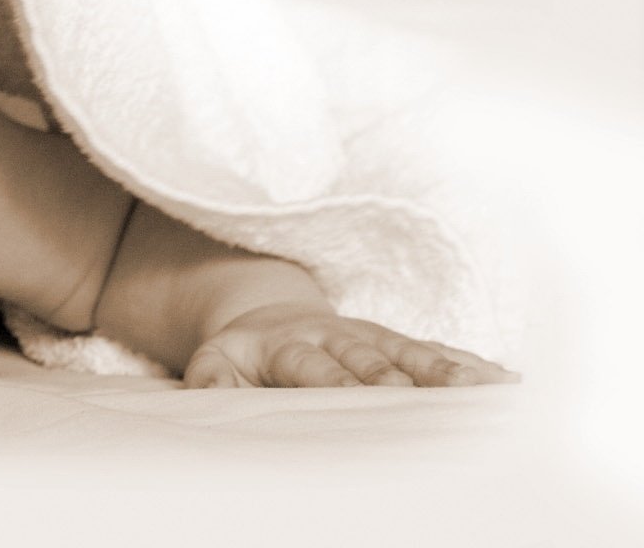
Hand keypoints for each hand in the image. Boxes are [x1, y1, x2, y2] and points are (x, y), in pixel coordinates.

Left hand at [182, 302, 518, 388]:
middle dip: (401, 381)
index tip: (367, 398)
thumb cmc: (239, 357)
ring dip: (450, 374)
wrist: (263, 317)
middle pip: (372, 361)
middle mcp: (336, 336)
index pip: (316, 365)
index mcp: (288, 344)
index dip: (341, 382)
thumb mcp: (214, 362)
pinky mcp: (399, 345)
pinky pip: (439, 354)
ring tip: (489, 393)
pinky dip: (472, 369)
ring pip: (414, 355)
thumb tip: (212, 398)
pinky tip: (510, 384)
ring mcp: (373, 338)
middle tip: (432, 402)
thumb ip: (213, 381)